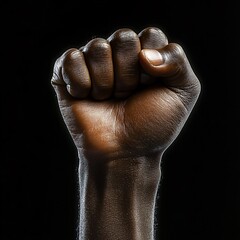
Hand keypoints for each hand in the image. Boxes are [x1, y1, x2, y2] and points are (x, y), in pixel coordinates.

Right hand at [51, 27, 200, 160]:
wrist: (125, 153)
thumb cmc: (153, 125)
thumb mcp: (183, 93)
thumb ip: (178, 62)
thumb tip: (144, 53)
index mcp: (146, 54)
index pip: (150, 35)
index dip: (152, 66)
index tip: (149, 89)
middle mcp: (119, 55)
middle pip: (123, 38)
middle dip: (129, 75)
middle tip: (127, 96)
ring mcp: (93, 63)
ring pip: (97, 48)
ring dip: (106, 83)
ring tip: (108, 100)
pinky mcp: (68, 74)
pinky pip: (71, 59)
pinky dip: (81, 83)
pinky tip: (86, 97)